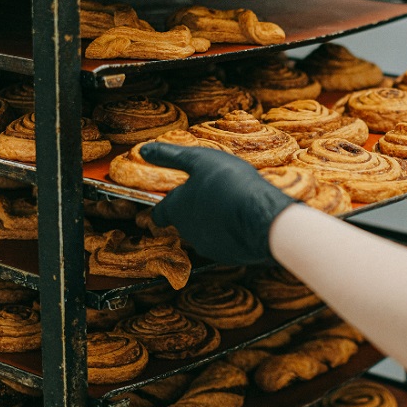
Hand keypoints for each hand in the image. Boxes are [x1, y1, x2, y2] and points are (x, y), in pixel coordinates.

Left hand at [140, 143, 295, 264]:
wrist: (263, 218)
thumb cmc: (229, 184)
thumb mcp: (198, 160)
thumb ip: (170, 156)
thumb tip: (144, 150)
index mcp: (177, 208)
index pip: (159, 214)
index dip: (163, 207)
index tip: (167, 202)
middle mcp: (188, 231)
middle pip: (184, 222)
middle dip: (194, 210)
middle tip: (211, 194)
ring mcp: (209, 246)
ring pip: (205, 232)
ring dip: (213, 221)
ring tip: (232, 204)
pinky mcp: (229, 256)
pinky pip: (226, 242)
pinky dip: (231, 233)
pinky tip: (245, 219)